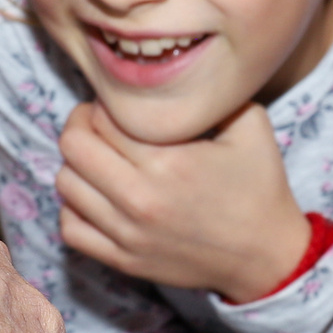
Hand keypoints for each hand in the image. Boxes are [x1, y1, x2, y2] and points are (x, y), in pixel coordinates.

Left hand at [57, 101, 311, 300]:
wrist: (267, 256)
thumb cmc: (259, 186)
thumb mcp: (251, 125)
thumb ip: (212, 93)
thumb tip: (175, 73)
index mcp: (169, 162)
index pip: (104, 116)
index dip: (109, 103)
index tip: (124, 107)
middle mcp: (141, 198)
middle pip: (74, 146)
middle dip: (82, 124)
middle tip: (101, 124)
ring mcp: (128, 233)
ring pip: (66, 185)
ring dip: (78, 165)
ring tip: (101, 160)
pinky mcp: (124, 259)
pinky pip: (70, 229)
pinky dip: (75, 209)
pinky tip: (97, 198)